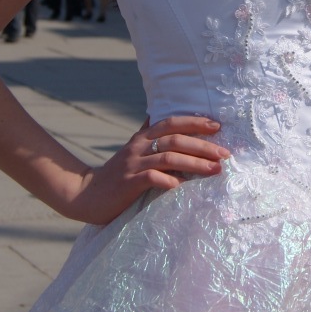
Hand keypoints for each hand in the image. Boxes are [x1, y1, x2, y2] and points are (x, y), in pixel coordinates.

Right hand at [69, 115, 229, 225]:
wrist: (85, 195)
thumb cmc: (116, 175)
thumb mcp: (132, 151)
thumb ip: (147, 134)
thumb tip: (158, 115)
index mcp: (142, 138)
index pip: (171, 122)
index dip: (195, 122)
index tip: (218, 126)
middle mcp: (138, 148)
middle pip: (175, 139)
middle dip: (203, 146)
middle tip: (225, 154)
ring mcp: (133, 165)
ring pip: (168, 158)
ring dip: (195, 163)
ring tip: (215, 170)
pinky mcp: (128, 184)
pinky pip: (152, 178)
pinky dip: (169, 181)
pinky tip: (182, 186)